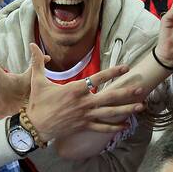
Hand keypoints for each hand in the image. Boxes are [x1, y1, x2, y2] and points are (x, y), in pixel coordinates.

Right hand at [23, 43, 143, 141]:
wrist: (35, 126)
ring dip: (127, 109)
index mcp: (75, 89)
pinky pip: (102, 127)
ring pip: (110, 113)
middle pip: (110, 97)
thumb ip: (37, 62)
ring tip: (141, 106)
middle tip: (141, 88)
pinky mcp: (84, 126)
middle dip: (127, 92)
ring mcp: (86, 116)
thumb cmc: (38, 103)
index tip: (126, 68)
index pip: (98, 78)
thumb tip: (32, 44)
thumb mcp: (37, 80)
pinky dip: (114, 127)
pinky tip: (126, 125)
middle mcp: (84, 102)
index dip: (113, 72)